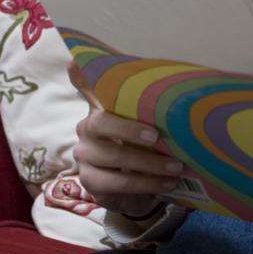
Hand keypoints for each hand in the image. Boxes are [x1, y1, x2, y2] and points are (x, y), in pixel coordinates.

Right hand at [69, 62, 182, 216]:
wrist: (138, 190)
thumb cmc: (144, 147)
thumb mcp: (149, 123)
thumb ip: (151, 104)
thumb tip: (162, 77)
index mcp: (101, 109)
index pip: (88, 88)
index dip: (82, 77)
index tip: (75, 63)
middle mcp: (86, 128)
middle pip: (102, 123)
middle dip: (131, 130)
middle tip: (159, 137)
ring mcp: (85, 155)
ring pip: (112, 155)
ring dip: (149, 162)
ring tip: (176, 167)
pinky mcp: (90, 181)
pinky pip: (118, 182)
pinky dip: (147, 183)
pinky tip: (167, 183)